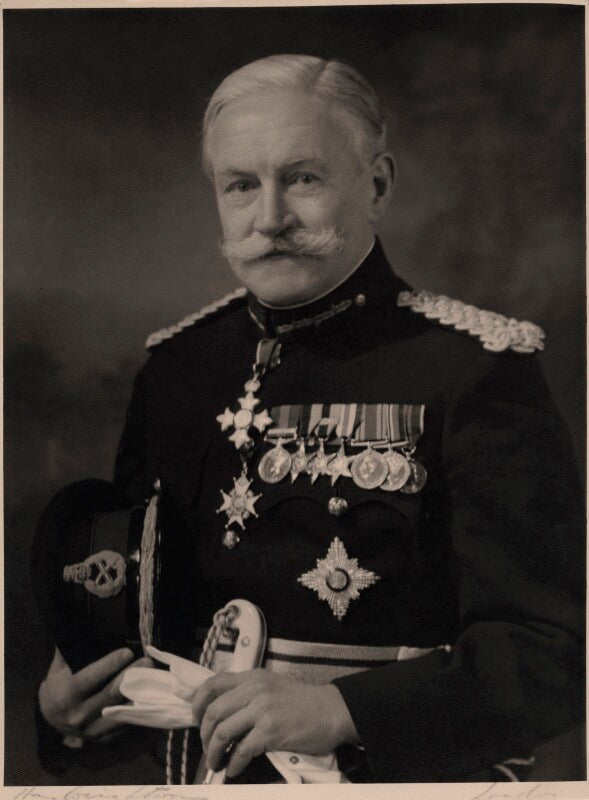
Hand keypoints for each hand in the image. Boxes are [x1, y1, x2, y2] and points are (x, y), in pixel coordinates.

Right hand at [39, 646, 150, 740]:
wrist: (52, 718)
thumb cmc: (57, 686)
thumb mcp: (59, 667)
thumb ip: (71, 650)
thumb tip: (84, 624)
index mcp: (65, 696)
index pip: (90, 679)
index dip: (109, 665)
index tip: (127, 652)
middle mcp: (78, 716)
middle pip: (110, 694)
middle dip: (131, 676)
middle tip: (147, 661)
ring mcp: (91, 730)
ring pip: (121, 711)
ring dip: (140, 694)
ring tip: (154, 676)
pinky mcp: (103, 738)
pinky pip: (124, 724)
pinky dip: (137, 709)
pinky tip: (149, 695)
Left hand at [192, 669, 358, 777]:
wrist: (332, 711)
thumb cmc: (304, 702)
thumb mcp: (272, 686)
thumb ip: (249, 693)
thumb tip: (223, 713)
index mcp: (253, 677)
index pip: (213, 683)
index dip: (197, 703)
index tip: (196, 719)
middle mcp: (254, 690)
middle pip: (213, 711)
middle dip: (204, 735)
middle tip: (208, 748)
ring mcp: (262, 710)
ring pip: (222, 732)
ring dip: (214, 752)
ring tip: (217, 763)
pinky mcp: (270, 731)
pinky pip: (241, 750)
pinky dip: (234, 764)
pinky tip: (234, 769)